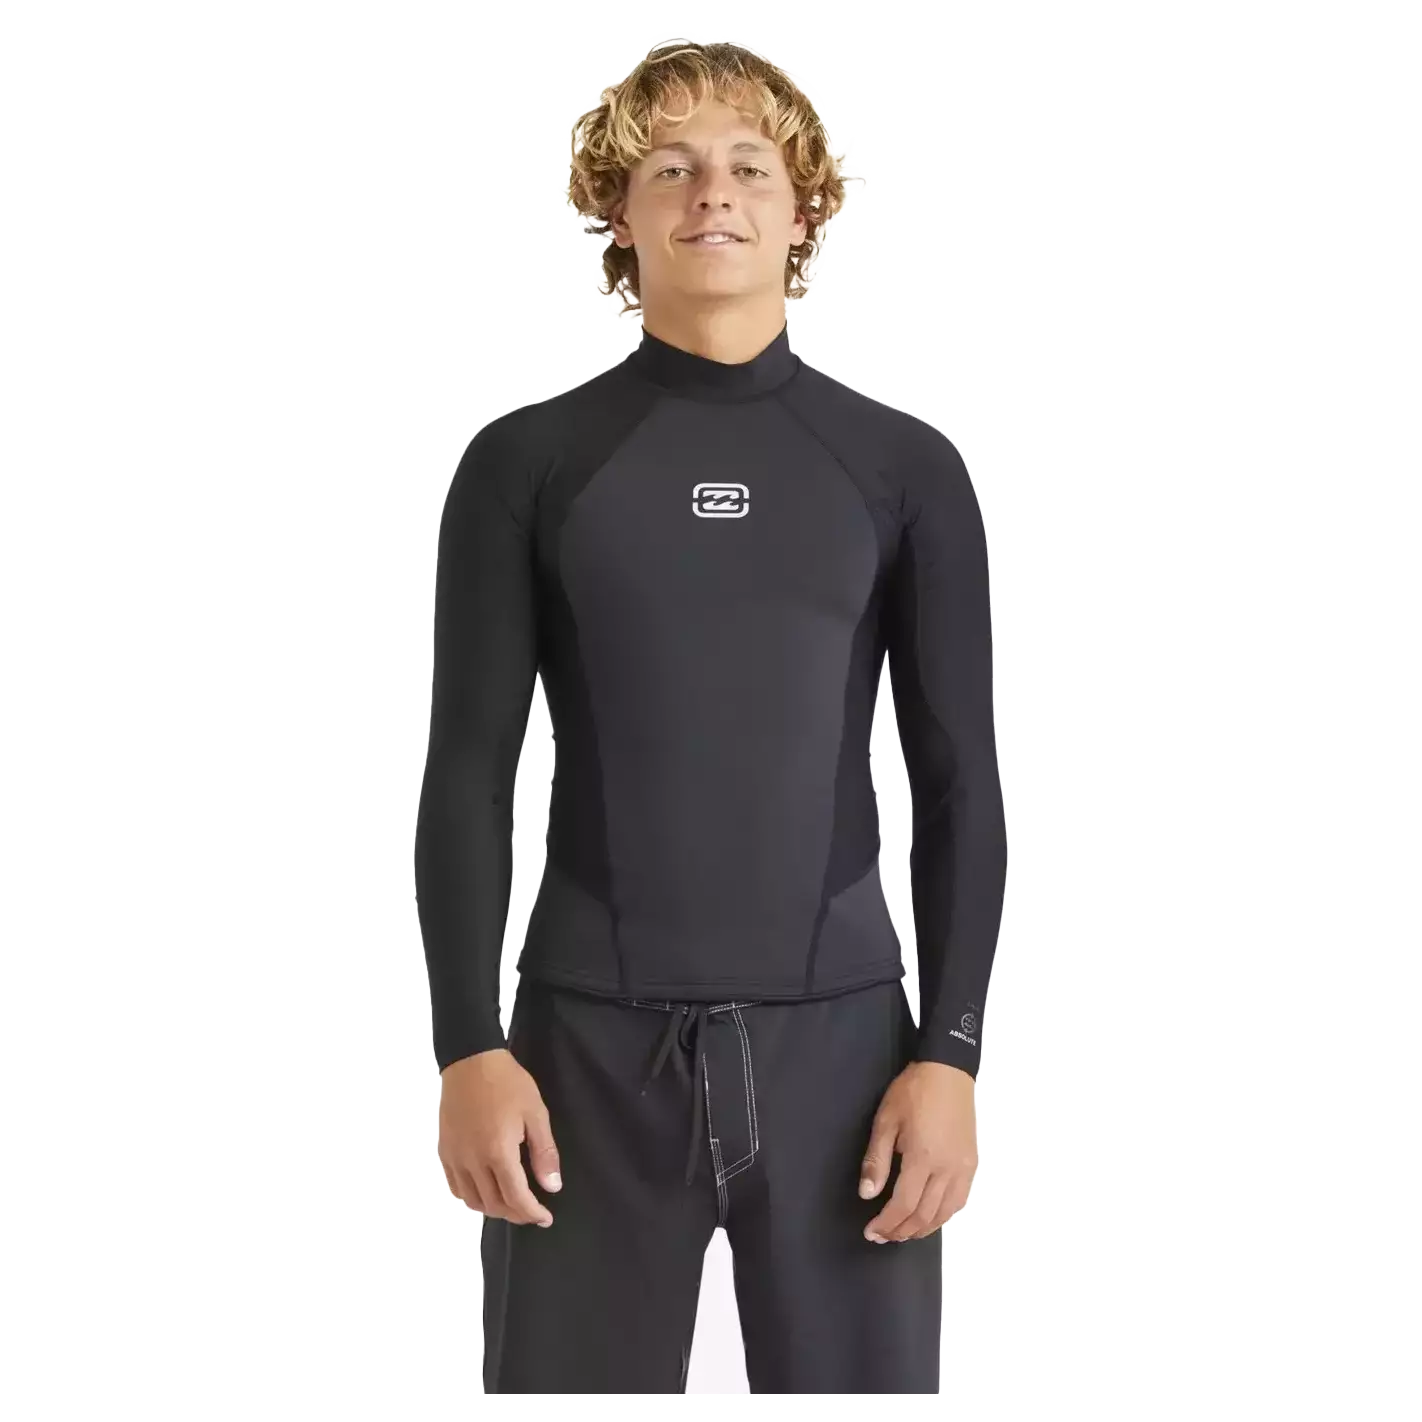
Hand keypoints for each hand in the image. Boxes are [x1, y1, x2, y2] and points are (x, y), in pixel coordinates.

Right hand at [438, 1048, 562, 1226]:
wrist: (470, 1061)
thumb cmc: (507, 1083)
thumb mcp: (535, 1113)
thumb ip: (544, 1152)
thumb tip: (552, 1187)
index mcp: (498, 1152)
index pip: (516, 1198)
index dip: (532, 1213)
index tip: (545, 1218)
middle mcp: (473, 1161)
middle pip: (494, 1204)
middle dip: (516, 1214)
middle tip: (532, 1211)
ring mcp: (455, 1158)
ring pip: (473, 1201)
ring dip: (494, 1209)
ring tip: (511, 1204)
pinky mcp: (444, 1152)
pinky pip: (455, 1188)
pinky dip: (471, 1198)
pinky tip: (484, 1193)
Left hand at [858, 1061, 977, 1242]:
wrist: (948, 1071)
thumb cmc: (914, 1091)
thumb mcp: (886, 1120)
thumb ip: (876, 1160)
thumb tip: (867, 1193)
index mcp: (923, 1158)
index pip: (904, 1205)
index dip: (887, 1223)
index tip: (872, 1231)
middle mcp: (948, 1169)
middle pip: (925, 1215)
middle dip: (901, 1231)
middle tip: (883, 1236)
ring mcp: (964, 1169)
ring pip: (945, 1213)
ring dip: (923, 1229)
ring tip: (903, 1233)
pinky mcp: (971, 1164)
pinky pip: (959, 1201)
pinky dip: (943, 1216)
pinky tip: (931, 1217)